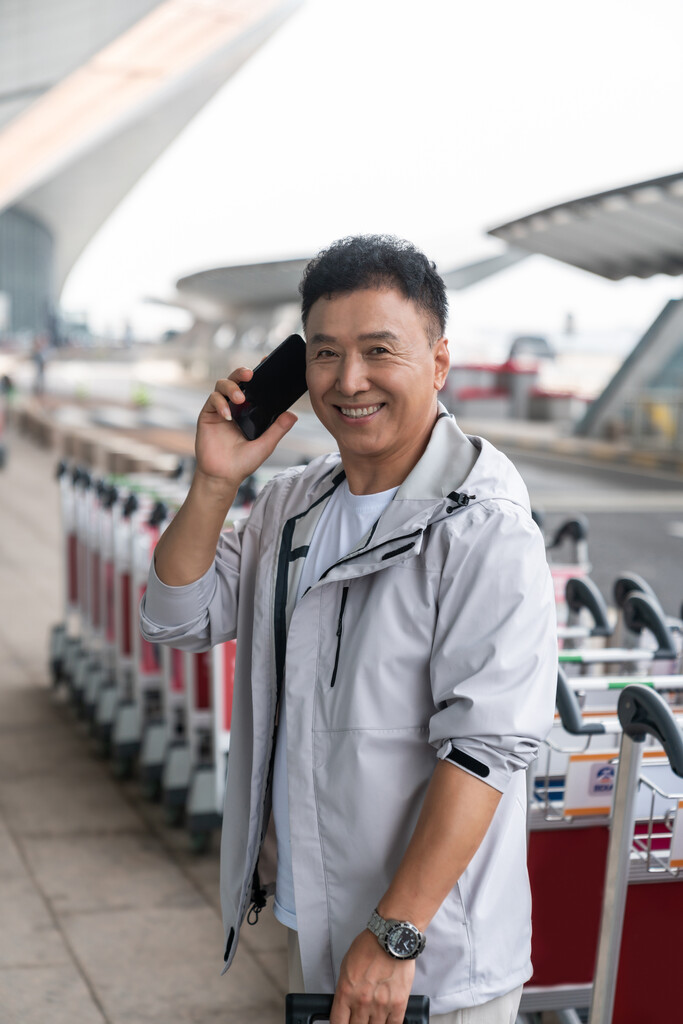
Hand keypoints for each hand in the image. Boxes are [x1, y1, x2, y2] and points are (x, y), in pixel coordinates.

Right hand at [194, 367, 296, 490]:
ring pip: (222, 384)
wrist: (223, 476)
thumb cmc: (244, 461)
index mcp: (250, 409)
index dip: (259, 371)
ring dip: (231, 388)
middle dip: (242, 373)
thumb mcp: (266, 445)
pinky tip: (228, 416)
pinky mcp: (208, 415)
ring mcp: (221, 409)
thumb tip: (294, 414)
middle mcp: (235, 406)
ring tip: (240, 400)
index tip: (267, 361)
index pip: (255, 386)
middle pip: (236, 379)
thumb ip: (278, 429)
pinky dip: (220, 404)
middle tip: (250, 375)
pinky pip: (212, 400)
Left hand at [330, 929, 414, 1023]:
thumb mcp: (346, 966)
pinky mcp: (398, 1004)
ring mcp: (381, 1005)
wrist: (391, 937)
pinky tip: (386, 1021)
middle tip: (359, 1018)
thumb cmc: (369, 946)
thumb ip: (345, 989)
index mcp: (346, 992)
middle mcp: (362, 1002)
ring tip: (373, 1017)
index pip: (338, 1023)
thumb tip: (345, 1005)